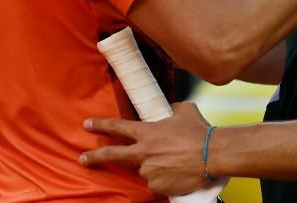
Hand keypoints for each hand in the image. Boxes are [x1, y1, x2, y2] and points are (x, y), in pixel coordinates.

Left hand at [81, 101, 212, 194]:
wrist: (213, 154)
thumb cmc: (199, 131)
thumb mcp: (183, 110)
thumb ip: (170, 110)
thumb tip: (168, 111)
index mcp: (147, 132)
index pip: (117, 127)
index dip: (100, 125)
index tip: (87, 124)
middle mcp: (143, 152)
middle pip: (112, 155)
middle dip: (94, 156)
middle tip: (83, 158)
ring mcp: (149, 170)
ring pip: (141, 169)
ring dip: (149, 166)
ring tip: (169, 161)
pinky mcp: (157, 185)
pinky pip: (154, 182)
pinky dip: (161, 178)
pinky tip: (174, 172)